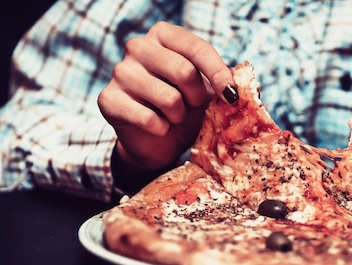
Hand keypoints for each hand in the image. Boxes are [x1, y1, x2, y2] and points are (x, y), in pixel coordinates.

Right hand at [97, 21, 237, 172]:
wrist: (157, 142)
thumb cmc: (184, 109)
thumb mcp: (207, 92)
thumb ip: (223, 82)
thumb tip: (243, 85)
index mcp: (163, 35)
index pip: (197, 48)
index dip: (218, 73)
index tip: (231, 96)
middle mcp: (137, 47)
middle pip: (184, 72)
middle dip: (196, 98)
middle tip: (191, 107)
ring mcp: (120, 72)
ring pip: (169, 99)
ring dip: (179, 116)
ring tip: (172, 117)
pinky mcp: (108, 100)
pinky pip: (149, 119)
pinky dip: (161, 130)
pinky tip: (156, 127)